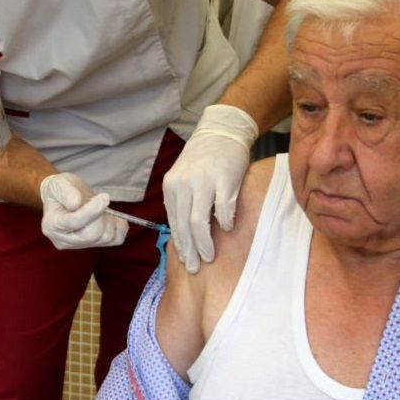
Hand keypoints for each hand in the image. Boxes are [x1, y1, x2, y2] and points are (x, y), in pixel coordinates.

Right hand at [40, 173, 127, 249]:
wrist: (63, 198)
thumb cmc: (60, 190)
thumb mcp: (58, 183)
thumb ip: (66, 192)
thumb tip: (76, 203)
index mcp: (52, 225)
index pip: (74, 222)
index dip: (91, 210)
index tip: (104, 197)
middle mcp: (64, 240)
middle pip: (91, 235)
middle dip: (101, 215)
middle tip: (101, 199)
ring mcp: (80, 245)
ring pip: (105, 238)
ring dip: (110, 219)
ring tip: (103, 207)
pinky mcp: (94, 245)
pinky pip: (116, 240)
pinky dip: (119, 226)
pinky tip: (112, 216)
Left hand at [163, 104, 258, 272]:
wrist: (221, 132)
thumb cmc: (204, 159)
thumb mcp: (184, 177)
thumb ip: (182, 200)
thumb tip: (184, 233)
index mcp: (171, 185)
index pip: (174, 221)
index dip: (180, 243)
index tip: (185, 259)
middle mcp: (183, 184)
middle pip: (184, 226)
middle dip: (189, 250)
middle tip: (195, 267)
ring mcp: (204, 181)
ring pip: (199, 222)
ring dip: (204, 243)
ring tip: (209, 256)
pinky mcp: (224, 179)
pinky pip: (223, 209)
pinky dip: (226, 222)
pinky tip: (228, 228)